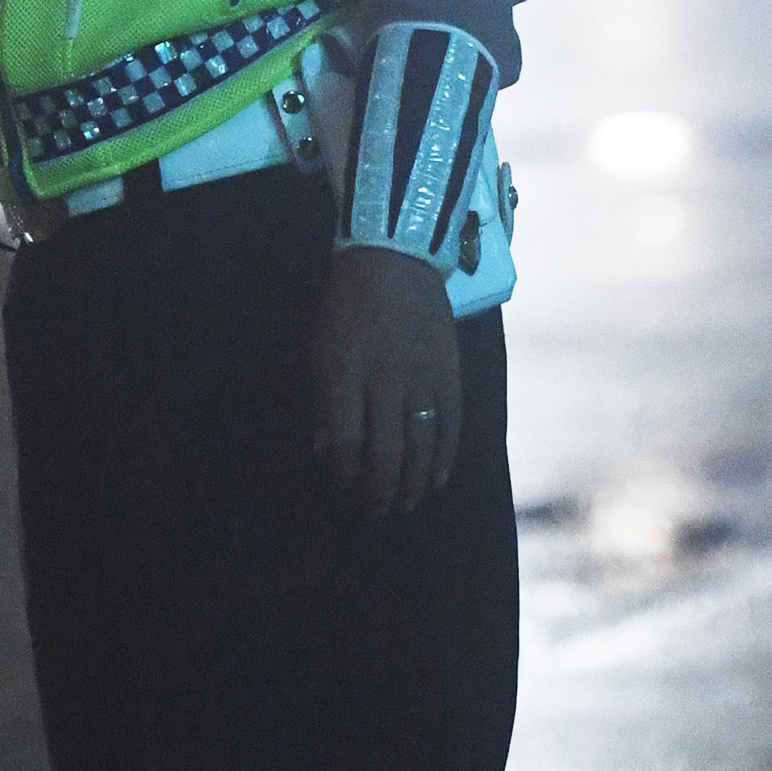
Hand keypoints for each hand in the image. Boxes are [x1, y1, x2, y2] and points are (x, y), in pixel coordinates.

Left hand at [310, 245, 459, 517]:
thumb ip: (324, 403)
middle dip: (380, 490)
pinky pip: (451, 424)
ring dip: (415, 483)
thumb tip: (326, 453)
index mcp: (346, 374)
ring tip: (407, 504)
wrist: (395, 259)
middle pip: (387, 452)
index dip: (346, 474)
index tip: (344, 487)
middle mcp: (386, 380)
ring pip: (422, 445)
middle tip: (377, 511)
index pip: (348, 442)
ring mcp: (422, 377)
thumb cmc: (347, 307)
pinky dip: (446, 457)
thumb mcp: (320, 350)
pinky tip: (439, 479)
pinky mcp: (450, 372)